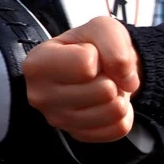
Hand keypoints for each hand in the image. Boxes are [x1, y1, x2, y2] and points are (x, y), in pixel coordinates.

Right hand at [22, 16, 140, 142]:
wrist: (100, 66)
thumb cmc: (93, 46)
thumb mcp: (103, 28)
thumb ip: (115, 44)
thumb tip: (126, 81)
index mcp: (37, 63)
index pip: (85, 64)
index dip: (97, 55)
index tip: (89, 54)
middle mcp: (40, 95)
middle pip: (103, 91)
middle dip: (111, 77)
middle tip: (100, 73)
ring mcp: (58, 120)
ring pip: (114, 111)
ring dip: (119, 95)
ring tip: (104, 86)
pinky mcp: (78, 135)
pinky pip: (118, 128)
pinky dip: (123, 113)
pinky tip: (106, 103)